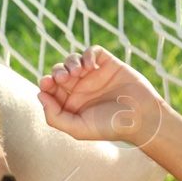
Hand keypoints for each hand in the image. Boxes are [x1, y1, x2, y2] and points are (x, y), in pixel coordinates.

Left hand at [37, 45, 164, 146]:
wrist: (141, 117)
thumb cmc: (111, 127)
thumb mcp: (79, 129)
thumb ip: (55, 117)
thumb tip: (40, 94)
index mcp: (71, 103)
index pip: (50, 89)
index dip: (46, 83)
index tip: (48, 84)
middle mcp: (81, 88)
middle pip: (59, 71)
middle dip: (57, 71)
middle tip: (65, 78)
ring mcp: (94, 75)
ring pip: (73, 59)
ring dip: (71, 62)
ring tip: (79, 73)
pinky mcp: (108, 64)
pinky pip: (92, 51)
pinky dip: (88, 54)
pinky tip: (92, 66)